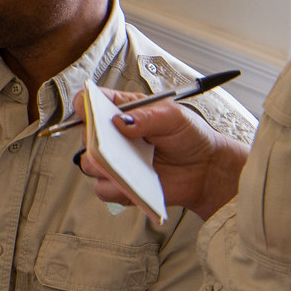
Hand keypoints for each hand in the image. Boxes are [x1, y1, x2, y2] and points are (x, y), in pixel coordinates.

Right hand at [72, 91, 247, 220]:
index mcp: (123, 111)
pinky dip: (116, 187)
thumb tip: (121, 121)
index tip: (89, 111)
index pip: (90, 101)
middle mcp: (113, 136)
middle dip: (95, 139)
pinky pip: (103, 189)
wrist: (205, 169)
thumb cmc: (190, 137)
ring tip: (129, 164)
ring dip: (104, 165)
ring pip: (89, 165)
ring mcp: (115, 161)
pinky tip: (135, 182)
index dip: (84, 104)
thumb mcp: (174, 117)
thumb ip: (147, 116)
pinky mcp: (119, 185)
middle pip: (84, 135)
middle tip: (114, 141)